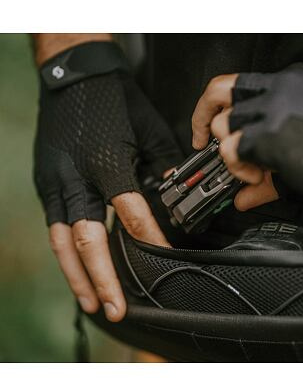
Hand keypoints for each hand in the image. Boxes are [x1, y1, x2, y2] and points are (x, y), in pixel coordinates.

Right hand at [34, 42, 182, 321]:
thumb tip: (175, 192)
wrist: (75, 74)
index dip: (151, 241)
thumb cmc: (115, 99)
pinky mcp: (47, 183)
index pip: (132, 215)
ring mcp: (57, 183)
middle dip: (102, 279)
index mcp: (108, 164)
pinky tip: (76, 269)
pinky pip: (56, 226)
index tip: (165, 261)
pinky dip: (66, 253)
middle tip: (115, 308)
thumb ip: (164, 165)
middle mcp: (78, 179)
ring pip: (63, 241)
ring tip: (90, 303)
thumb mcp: (149, 129)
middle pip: (88, 241)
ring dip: (77, 276)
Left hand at [194, 65, 302, 216]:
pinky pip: (233, 150)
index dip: (214, 105)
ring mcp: (275, 109)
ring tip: (253, 171)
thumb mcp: (301, 148)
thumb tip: (238, 196)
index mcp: (289, 84)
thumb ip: (264, 170)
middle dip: (201, 120)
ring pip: (223, 126)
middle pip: (218, 93)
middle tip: (203, 143)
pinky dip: (239, 169)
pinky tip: (259, 177)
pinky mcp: (272, 134)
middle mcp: (280, 89)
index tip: (206, 128)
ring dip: (230, 155)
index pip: (236, 84)